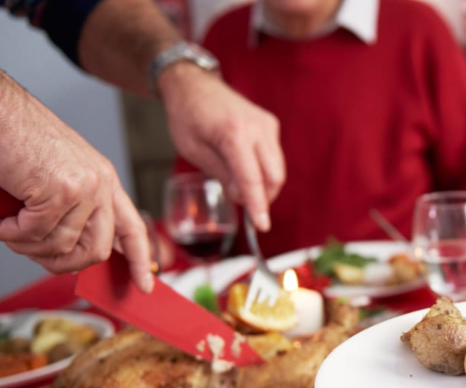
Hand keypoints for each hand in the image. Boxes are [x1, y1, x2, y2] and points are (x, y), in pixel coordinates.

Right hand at [0, 81, 153, 290]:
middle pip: (94, 251)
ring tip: (0, 226)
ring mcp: (82, 188)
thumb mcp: (55, 174)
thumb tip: (66, 252)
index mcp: (105, 180)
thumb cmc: (13, 139)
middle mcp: (100, 184)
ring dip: (23, 245)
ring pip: (59, 247)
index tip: (144, 286)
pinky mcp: (57, 192)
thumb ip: (69, 208)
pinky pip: (32, 234)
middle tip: (28, 251)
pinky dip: (5, 232)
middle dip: (60, 263)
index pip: (132, 228)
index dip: (139, 261)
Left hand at [158, 66, 283, 232]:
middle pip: (274, 176)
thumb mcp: (195, 151)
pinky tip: (245, 169)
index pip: (252, 179)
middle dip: (263, 197)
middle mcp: (257, 127)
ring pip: (277, 168)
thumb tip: (243, 197)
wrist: (194, 85)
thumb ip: (222, 174)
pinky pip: (274, 157)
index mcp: (234, 133)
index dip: (258, 206)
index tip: (262, 225)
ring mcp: (267, 124)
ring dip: (264, 185)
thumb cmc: (188, 117)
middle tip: (244, 204)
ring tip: (240, 185)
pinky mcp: (270, 124)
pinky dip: (264, 170)